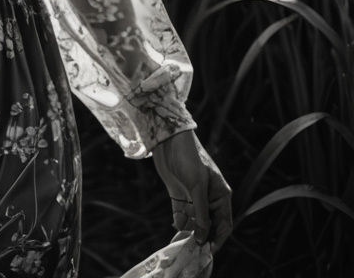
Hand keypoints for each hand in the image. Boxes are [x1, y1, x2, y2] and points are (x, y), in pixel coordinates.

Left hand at [151, 129, 232, 252]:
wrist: (167, 140)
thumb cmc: (188, 159)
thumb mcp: (197, 186)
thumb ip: (201, 213)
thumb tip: (203, 238)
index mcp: (220, 195)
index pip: (224, 224)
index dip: (218, 239)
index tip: (208, 251)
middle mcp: (209, 198)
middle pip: (209, 225)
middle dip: (202, 237)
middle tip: (193, 251)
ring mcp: (193, 197)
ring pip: (195, 221)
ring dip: (189, 230)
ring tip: (182, 242)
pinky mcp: (179, 194)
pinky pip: (182, 214)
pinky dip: (179, 222)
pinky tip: (176, 226)